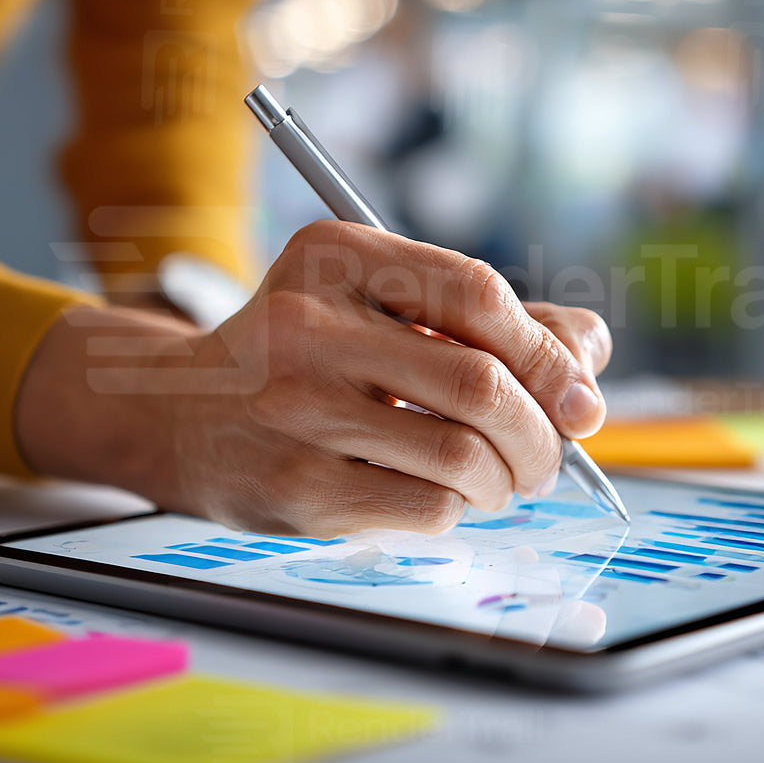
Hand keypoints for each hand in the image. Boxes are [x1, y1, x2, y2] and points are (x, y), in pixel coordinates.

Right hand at [16, 221, 610, 536]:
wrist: (174, 412)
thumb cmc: (302, 352)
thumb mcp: (376, 302)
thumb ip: (485, 316)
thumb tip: (589, 355)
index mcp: (337, 256)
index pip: (477, 293)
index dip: (547, 350)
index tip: (581, 396)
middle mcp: (310, 325)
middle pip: (482, 385)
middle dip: (544, 432)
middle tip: (554, 453)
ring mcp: (298, 410)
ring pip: (462, 456)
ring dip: (509, 478)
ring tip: (502, 476)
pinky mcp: (297, 486)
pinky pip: (426, 506)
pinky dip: (458, 506)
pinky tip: (439, 492)